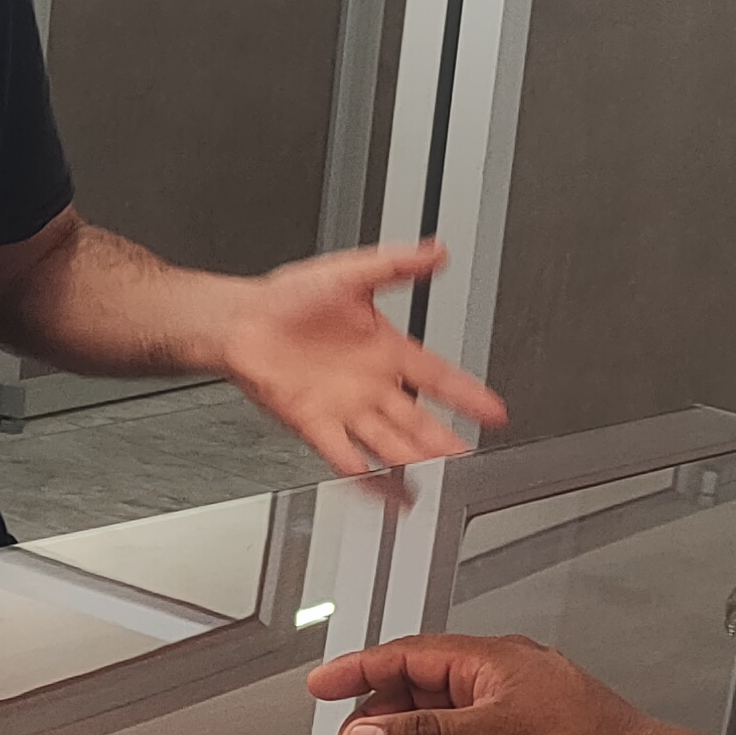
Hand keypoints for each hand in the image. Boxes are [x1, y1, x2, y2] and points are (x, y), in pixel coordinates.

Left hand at [216, 242, 507, 473]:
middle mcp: (369, 384)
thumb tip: (437, 252)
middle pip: (417, 419)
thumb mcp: (352, 272)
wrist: (242, 318)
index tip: (494, 411)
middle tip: (469, 455)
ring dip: (411, 459)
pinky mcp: (312, 421)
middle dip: (444, 438)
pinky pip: (341, 451)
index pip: (437, 376)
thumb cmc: (289, 296)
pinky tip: (376, 481)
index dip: (467, 394)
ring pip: (387, 440)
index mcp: (385, 351)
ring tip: (437, 475)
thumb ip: (397, 264)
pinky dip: (359, 469)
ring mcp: (343, 407)